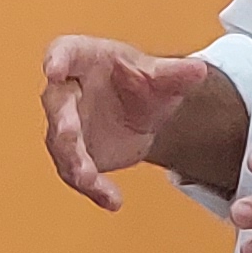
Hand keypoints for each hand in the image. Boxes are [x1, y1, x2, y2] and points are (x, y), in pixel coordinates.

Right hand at [39, 35, 235, 210]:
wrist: (144, 114)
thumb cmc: (140, 81)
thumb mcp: (161, 77)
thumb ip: (175, 74)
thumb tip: (198, 70)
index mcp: (83, 58)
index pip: (64, 52)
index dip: (57, 60)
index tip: (54, 69)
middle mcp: (66, 91)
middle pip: (56, 104)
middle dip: (61, 121)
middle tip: (68, 134)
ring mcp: (65, 126)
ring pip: (61, 146)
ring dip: (73, 163)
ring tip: (89, 179)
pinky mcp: (73, 156)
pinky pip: (77, 174)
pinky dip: (94, 189)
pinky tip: (112, 200)